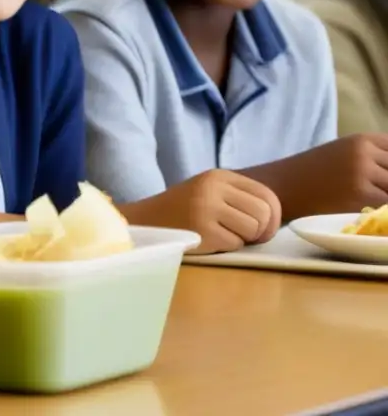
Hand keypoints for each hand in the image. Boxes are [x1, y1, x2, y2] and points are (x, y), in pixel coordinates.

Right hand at [126, 169, 280, 254]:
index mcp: (219, 176)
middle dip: (262, 230)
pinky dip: (228, 246)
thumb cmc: (184, 209)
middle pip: (264, 213)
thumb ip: (239, 196)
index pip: (267, 195)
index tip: (263, 227)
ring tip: (226, 235)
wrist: (147, 220)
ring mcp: (206, 209)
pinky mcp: (202, 232)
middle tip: (250, 237)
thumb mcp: (210, 191)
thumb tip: (276, 216)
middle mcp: (213, 189)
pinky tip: (211, 241)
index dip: (274, 216)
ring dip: (244, 238)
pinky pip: (235, 244)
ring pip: (253, 229)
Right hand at [266, 134, 387, 217]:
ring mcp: (363, 173)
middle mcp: (365, 153)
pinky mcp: (361, 196)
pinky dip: (383, 211)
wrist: (281, 187)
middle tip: (377, 192)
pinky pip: (387, 206)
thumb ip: (374, 158)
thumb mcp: (343, 154)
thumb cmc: (311, 174)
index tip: (383, 179)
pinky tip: (371, 214)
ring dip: (385, 197)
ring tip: (370, 201)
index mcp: (363, 140)